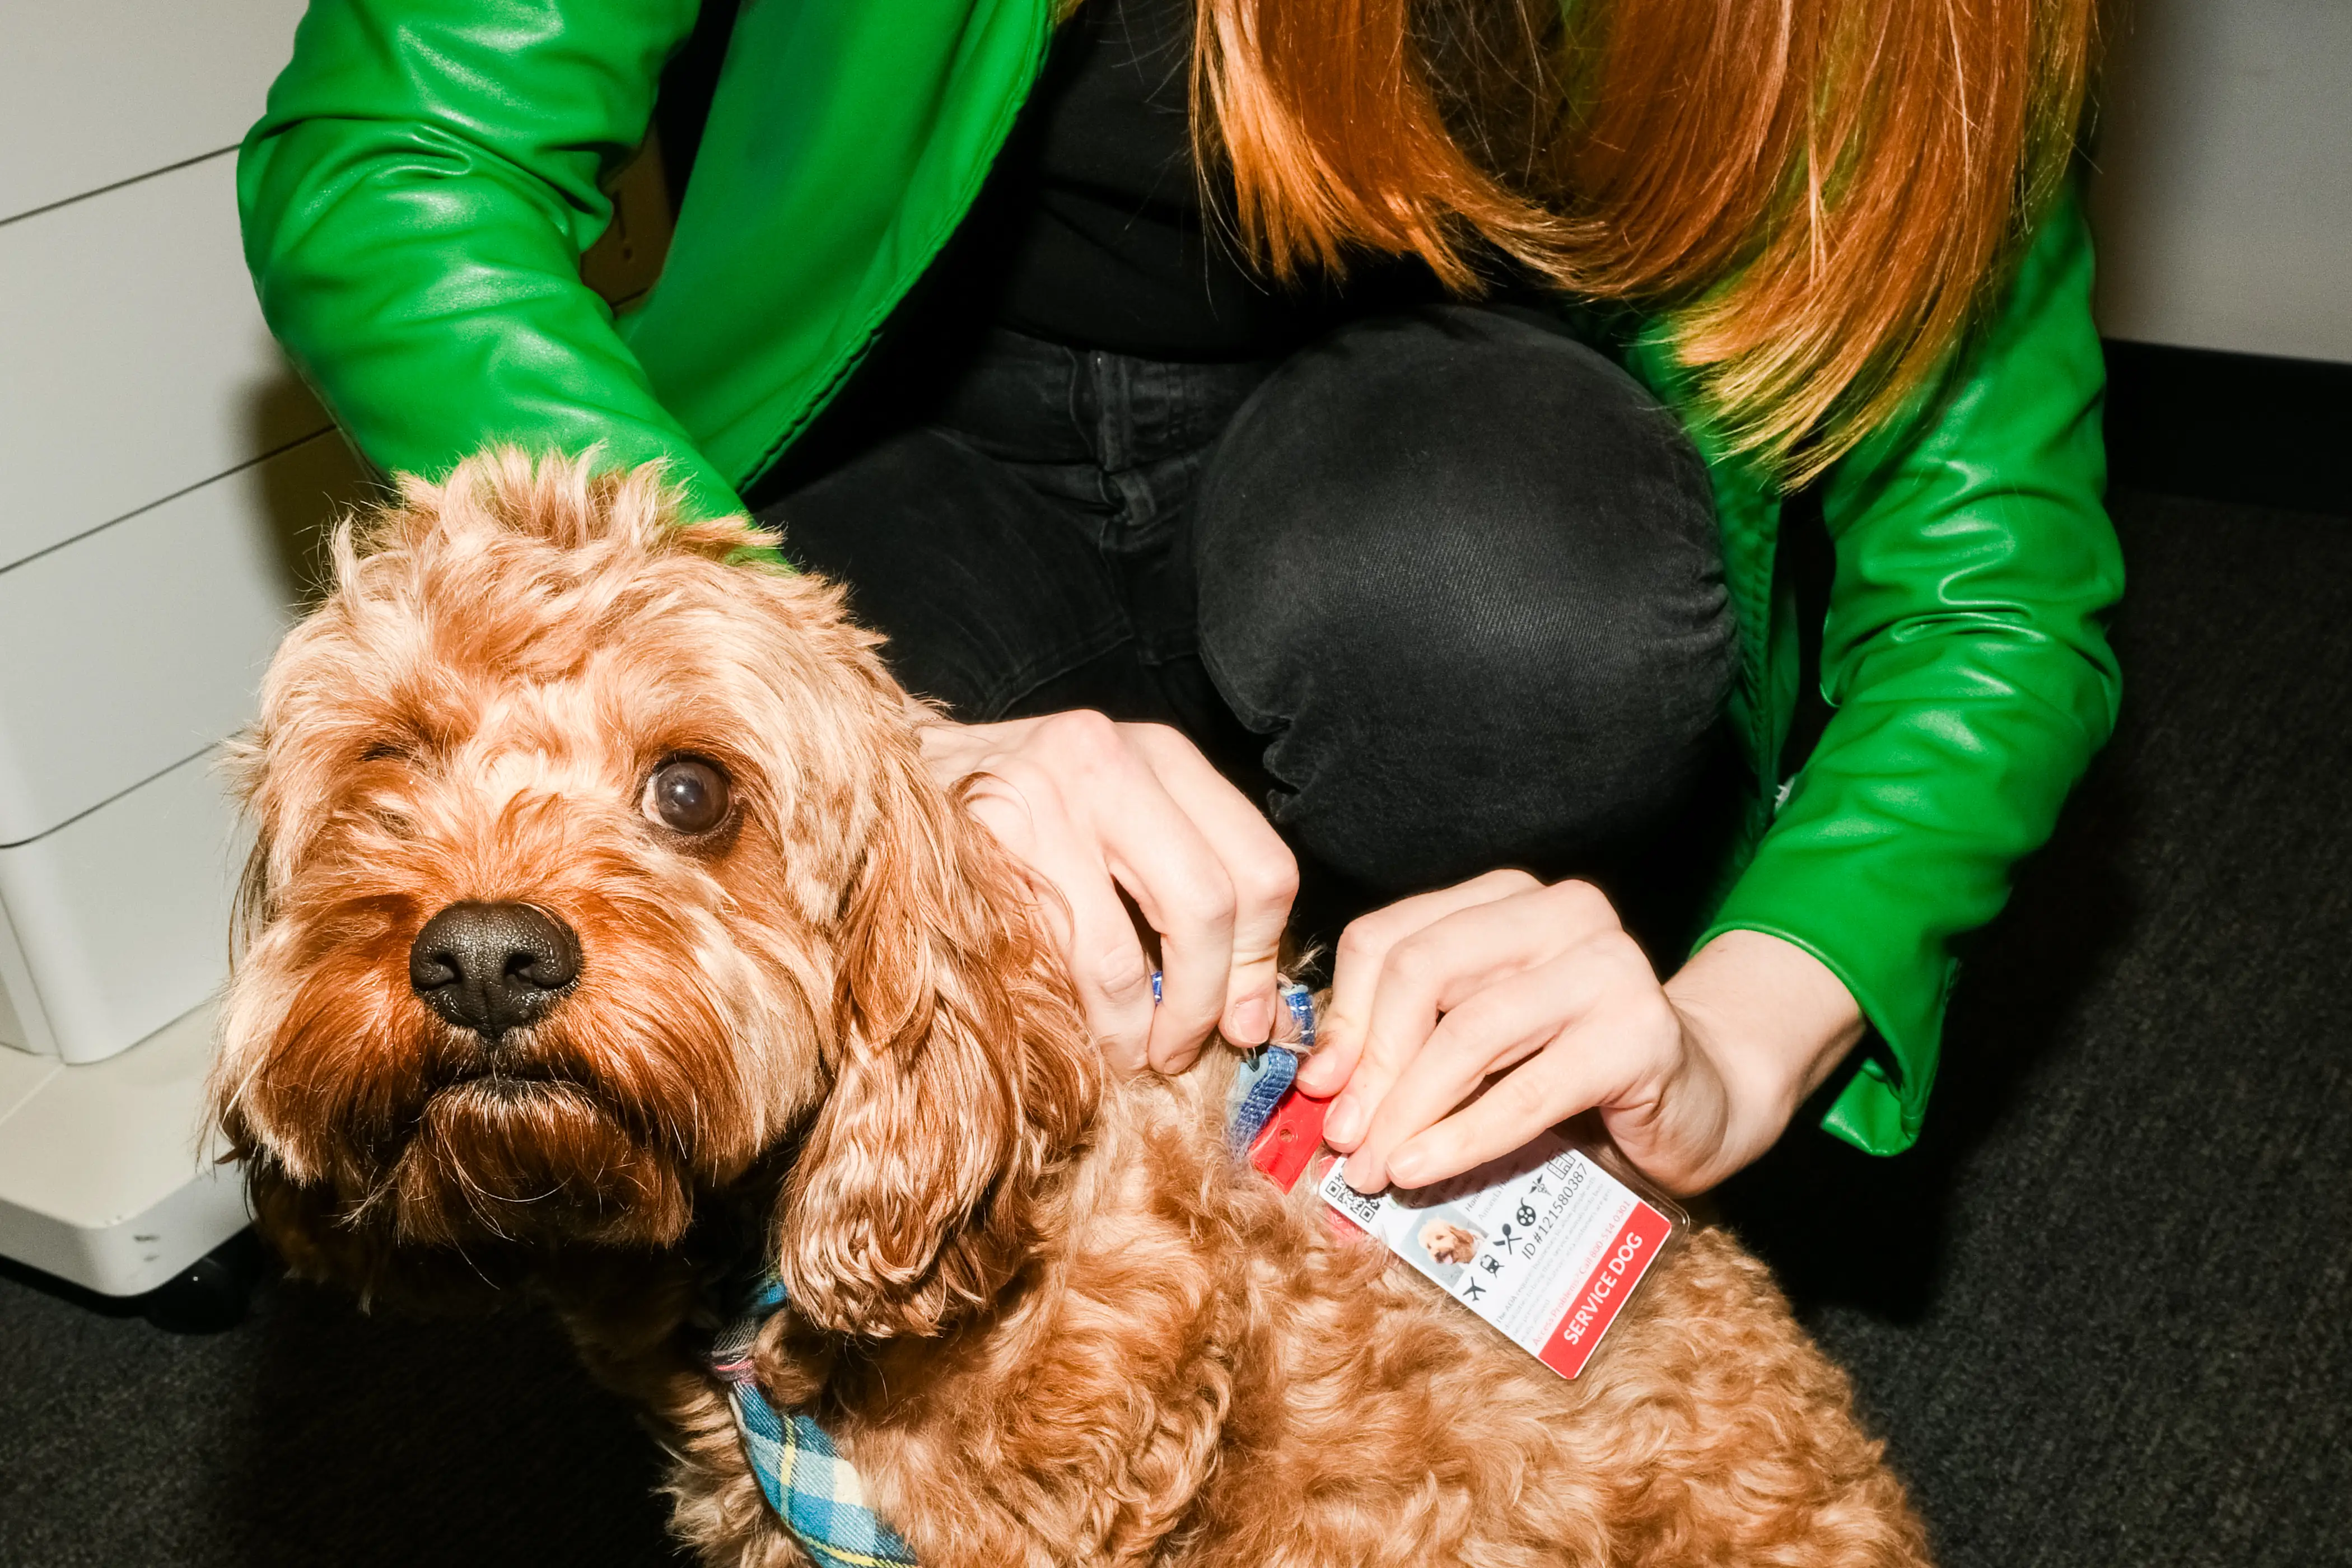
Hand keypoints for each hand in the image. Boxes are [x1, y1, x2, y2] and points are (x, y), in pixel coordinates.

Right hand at [919, 709, 1297, 1073]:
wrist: (889, 781)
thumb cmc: (1018, 819)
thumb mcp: (1117, 824)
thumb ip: (1188, 890)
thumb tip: (1257, 1015)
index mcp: (1162, 756)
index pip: (1261, 866)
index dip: (1259, 961)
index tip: (1245, 1021)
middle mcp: (1112, 760)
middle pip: (1212, 906)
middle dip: (1206, 1004)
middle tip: (1183, 1051)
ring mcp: (1042, 798)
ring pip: (1129, 957)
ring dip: (1139, 1035)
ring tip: (1132, 1057)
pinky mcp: (982, 846)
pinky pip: (1056, 967)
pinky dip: (1083, 1025)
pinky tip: (1079, 1036)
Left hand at [1293, 871, 1864, 1195]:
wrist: (1700, 1101)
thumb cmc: (1574, 1072)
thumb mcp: (1480, 1044)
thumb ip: (1408, 1042)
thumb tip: (1321, 1085)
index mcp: (1508, 899)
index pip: (1390, 938)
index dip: (1344, 1018)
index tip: (1320, 1087)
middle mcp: (1561, 911)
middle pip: (1420, 972)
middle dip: (1372, 1065)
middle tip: (1343, 1139)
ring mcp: (1608, 965)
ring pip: (1468, 1031)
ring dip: (1408, 1108)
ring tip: (1375, 1165)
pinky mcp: (1639, 1032)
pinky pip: (1526, 1091)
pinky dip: (1463, 1136)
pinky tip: (1422, 1167)